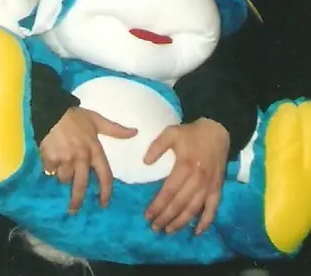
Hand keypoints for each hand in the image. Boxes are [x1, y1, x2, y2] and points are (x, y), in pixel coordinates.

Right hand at [40, 107, 136, 212]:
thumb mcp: (97, 121)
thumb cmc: (76, 116)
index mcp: (94, 149)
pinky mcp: (51, 158)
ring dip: (63, 175)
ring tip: (61, 164)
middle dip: (77, 199)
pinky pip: (51, 170)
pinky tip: (51, 158)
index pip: (104, 175)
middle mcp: (81, 157)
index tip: (104, 204)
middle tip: (74, 210)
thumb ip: (115, 130)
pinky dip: (50, 167)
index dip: (106, 191)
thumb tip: (135, 132)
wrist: (52, 110)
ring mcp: (66, 158)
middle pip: (81, 185)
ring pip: (64, 178)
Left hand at [144, 118, 229, 234]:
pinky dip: (205, 222)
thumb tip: (145, 162)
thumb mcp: (171, 133)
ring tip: (169, 231)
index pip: (169, 192)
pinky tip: (197, 232)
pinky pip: (212, 209)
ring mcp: (209, 186)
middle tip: (155, 227)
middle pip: (179, 204)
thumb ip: (157, 146)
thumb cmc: (191, 134)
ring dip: (181, 222)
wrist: (217, 130)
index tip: (147, 215)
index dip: (158, 205)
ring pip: (194, 209)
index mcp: (185, 167)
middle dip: (166, 218)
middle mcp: (198, 180)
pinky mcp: (218, 188)